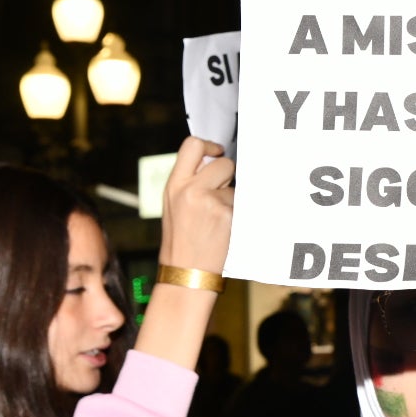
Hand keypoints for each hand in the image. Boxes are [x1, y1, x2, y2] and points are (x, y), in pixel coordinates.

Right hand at [158, 137, 235, 272]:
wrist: (186, 271)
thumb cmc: (182, 239)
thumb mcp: (174, 204)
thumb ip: (190, 181)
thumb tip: (213, 160)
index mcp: (174, 185)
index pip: (192, 145)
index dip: (209, 145)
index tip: (217, 152)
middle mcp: (190, 190)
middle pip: (222, 163)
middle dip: (227, 175)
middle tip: (220, 193)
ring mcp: (210, 202)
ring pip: (235, 187)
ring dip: (231, 199)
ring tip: (217, 220)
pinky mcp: (227, 214)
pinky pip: (241, 204)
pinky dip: (237, 214)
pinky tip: (225, 228)